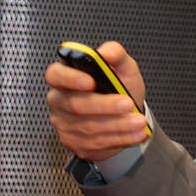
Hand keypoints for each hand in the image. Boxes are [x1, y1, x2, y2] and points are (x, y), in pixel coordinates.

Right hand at [44, 40, 150, 162]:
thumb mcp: (123, 67)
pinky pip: (96, 143)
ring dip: (118, 125)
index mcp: (65, 76)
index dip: (70, 79)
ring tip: (139, 121)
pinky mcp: (74, 142)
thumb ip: (116, 54)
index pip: (56, 75)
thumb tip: (107, 53)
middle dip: (104, 105)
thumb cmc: (118, 87)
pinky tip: (135, 133)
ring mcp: (64, 123)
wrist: (126, 114)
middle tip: (127, 104)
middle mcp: (60, 100)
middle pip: (75, 104)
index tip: (90, 82)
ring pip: (88, 127)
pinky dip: (120, 138)